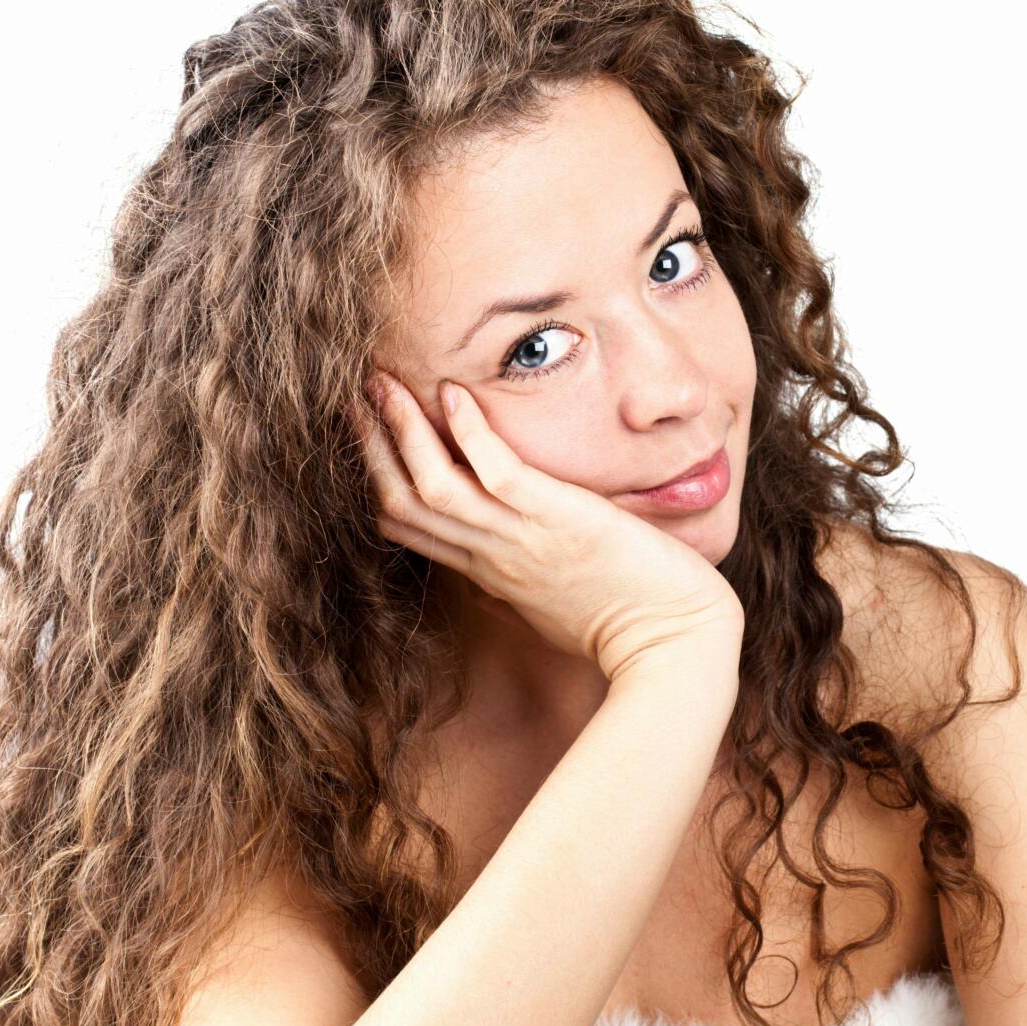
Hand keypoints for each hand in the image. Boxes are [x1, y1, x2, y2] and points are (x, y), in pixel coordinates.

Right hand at [349, 369, 744, 682]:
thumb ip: (517, 581)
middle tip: (354, 394)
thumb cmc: (624, 623)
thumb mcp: (551, 603)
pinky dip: (470, 434)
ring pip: (433, 484)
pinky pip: (498, 472)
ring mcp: (521, 538)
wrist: (672, 643)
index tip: (363, 435)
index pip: (407, 525)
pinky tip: (457, 392)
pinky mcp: (559, 520)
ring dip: (402, 430)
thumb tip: (496, 579)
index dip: (376, 477)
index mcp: (487, 569)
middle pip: (402, 501)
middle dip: (371, 445)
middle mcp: (491, 554)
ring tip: (383, 382)